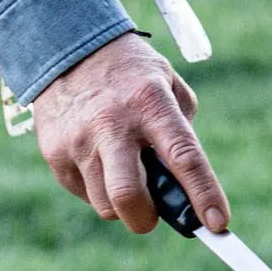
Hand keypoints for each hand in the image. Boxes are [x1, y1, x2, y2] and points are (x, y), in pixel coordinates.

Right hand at [29, 32, 227, 234]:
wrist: (65, 46)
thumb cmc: (129, 73)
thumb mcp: (166, 82)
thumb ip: (180, 129)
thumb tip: (184, 185)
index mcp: (150, 102)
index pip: (183, 156)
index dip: (203, 194)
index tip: (217, 224)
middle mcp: (112, 122)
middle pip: (129, 196)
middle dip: (146, 219)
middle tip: (153, 214)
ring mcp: (78, 139)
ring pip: (105, 204)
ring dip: (121, 203)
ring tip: (123, 174)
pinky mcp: (54, 152)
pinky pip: (83, 193)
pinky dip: (97, 189)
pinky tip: (97, 159)